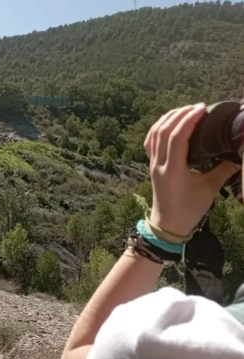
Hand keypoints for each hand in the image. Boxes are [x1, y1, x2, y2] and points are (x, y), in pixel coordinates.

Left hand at [144, 104, 239, 238]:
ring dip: (168, 118)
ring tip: (185, 110)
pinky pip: (150, 141)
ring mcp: (152, 164)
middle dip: (179, 114)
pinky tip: (170, 122)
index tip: (202, 109)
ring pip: (154, 134)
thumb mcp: (209, 189)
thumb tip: (238, 154)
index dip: (188, 120)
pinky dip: (159, 127)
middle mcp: (159, 164)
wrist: (168, 224)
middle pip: (162, 131)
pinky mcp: (152, 165)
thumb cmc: (189, 209)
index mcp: (173, 170)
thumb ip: (224, 170)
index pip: (176, 138)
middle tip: (198, 107)